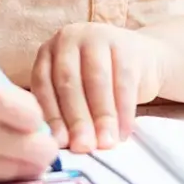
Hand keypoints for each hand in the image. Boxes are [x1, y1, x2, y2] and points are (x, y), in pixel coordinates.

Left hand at [31, 24, 169, 152]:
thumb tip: (60, 145)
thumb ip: (64, 109)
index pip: (43, 83)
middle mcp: (68, 38)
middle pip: (68, 82)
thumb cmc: (99, 83)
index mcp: (49, 51)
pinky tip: (124, 132)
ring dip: (101, 117)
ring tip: (106, 144)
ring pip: (96, 81)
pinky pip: (123, 81)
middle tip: (83, 147)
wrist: (140, 60)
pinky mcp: (126, 45)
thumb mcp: (75, 90)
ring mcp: (97, 36)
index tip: (59, 144)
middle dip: (76, 119)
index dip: (51, 115)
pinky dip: (124, 111)